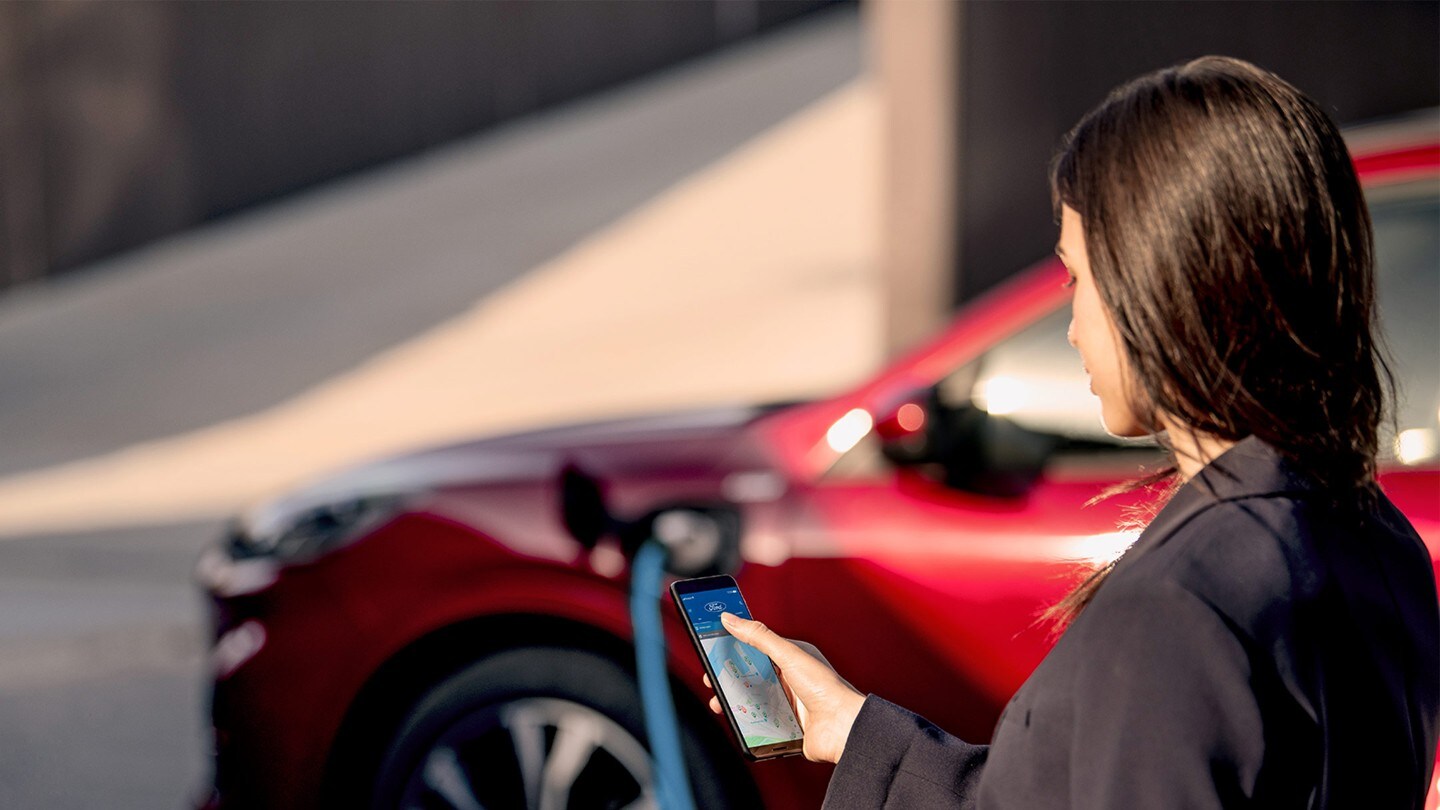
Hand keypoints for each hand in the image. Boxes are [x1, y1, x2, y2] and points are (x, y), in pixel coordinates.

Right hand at [701, 612, 865, 763]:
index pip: (757, 648)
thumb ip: (758, 636)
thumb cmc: (826, 688)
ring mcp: (787, 704)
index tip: (714, 646)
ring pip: (751, 701)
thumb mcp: (788, 655)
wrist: (844, 728)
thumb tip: (729, 617)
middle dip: (728, 678)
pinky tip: (737, 721)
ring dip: (733, 702)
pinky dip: (746, 723)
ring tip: (720, 704)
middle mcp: (788, 680)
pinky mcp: (785, 727)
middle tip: (712, 679)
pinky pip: (759, 724)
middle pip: (750, 676)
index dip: (735, 647)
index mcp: (791, 659)